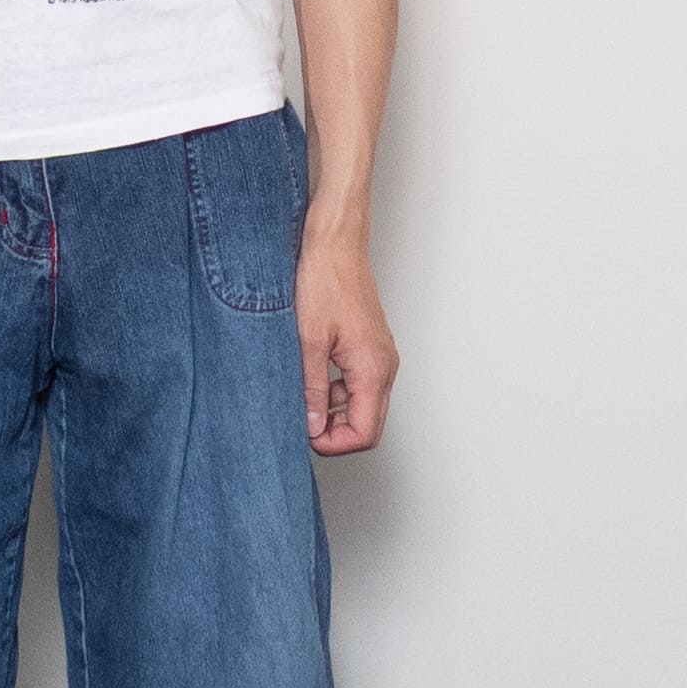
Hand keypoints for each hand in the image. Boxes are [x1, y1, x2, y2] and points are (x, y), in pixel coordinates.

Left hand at [295, 229, 398, 455]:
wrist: (335, 243)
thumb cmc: (324, 280)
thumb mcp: (307, 341)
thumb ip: (310, 388)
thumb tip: (310, 425)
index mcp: (373, 368)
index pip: (365, 433)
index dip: (333, 444)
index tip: (304, 435)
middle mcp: (384, 365)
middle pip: (369, 425)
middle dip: (335, 433)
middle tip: (301, 423)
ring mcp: (379, 356)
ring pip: (363, 405)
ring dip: (333, 411)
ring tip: (302, 397)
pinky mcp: (370, 346)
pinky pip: (359, 384)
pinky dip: (336, 391)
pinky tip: (311, 377)